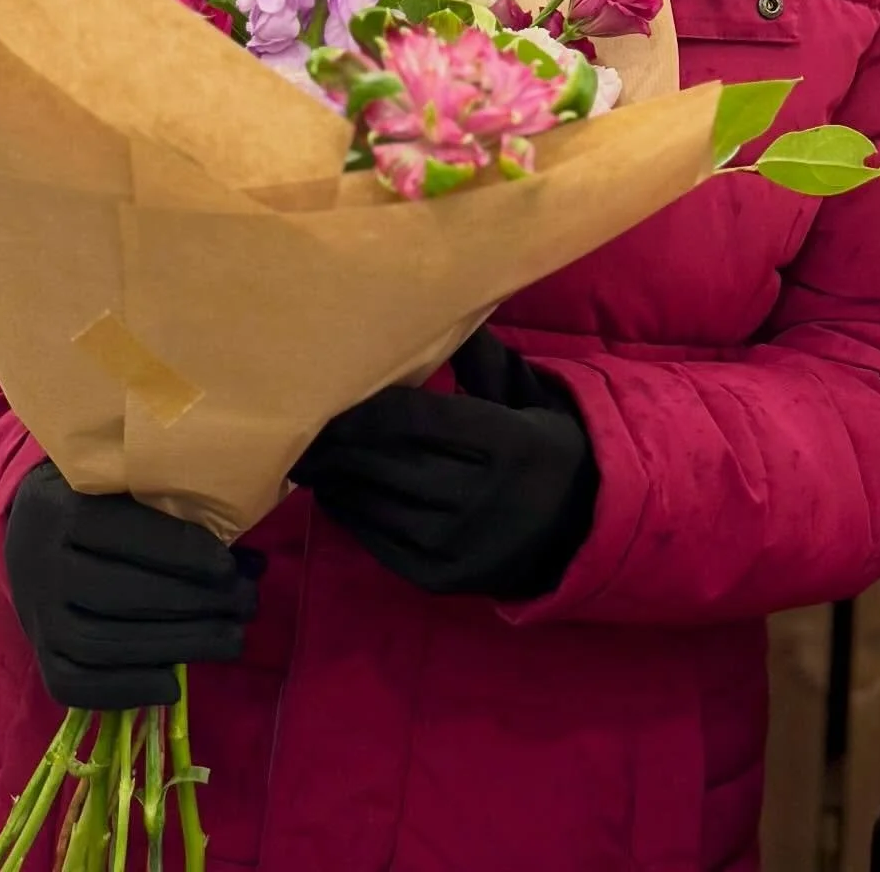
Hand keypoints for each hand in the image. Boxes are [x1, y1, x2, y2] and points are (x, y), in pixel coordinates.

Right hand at [5, 461, 259, 708]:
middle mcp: (40, 564)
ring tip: (229, 641)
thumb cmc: (103, 504)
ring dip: (173, 647)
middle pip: (118, 593)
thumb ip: (181, 516)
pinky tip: (174, 686)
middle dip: (191, 604)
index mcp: (63, 508)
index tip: (229, 567)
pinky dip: (126, 690)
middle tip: (245, 604)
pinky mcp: (39, 654)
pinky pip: (73, 685)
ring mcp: (36, 615)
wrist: (32, 533)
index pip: (123, 533)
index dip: (180, 552)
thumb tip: (252, 565)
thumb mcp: (132, 489)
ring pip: (99, 643)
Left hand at [291, 328, 596, 600]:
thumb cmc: (540, 448)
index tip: (329, 385)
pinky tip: (331, 489)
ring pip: (378, 504)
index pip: (419, 419)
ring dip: (334, 477)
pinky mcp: (441, 578)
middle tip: (298, 416)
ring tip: (304, 451)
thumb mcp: (526, 398)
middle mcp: (483, 498)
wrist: (581, 533)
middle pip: (390, 462)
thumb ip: (483, 359)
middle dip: (339, 440)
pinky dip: (349, 515)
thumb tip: (440, 302)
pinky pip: (380, 544)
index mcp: (508, 443)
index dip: (368, 405)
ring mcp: (460, 544)